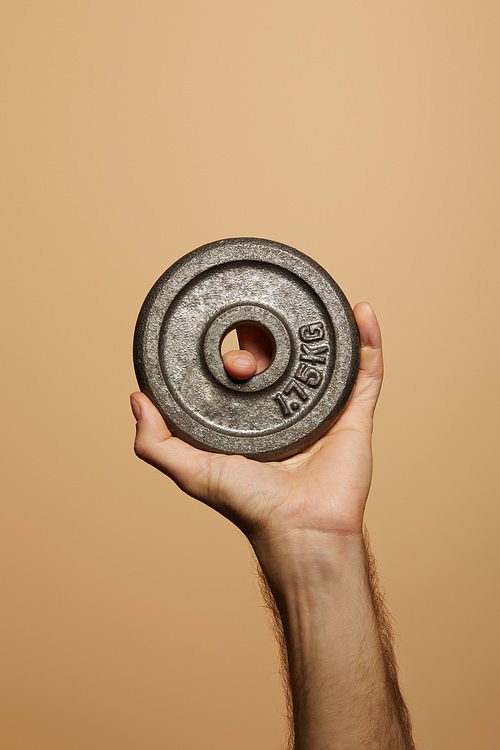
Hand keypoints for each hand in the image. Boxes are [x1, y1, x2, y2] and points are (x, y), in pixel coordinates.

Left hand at [130, 303, 382, 549]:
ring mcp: (324, 407)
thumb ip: (154, 443)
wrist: (300, 528)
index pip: (243, 366)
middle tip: (247, 360)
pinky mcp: (355, 412)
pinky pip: (367, 369)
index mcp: (254, 415)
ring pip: (324, 356)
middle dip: (263, 340)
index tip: (223, 354)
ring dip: (318, 327)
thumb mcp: (192, 471)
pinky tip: (361, 310)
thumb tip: (135, 398)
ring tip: (303, 311)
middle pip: (279, 354)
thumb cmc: (249, 505)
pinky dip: (369, 338)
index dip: (231, 352)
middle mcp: (287, 407)